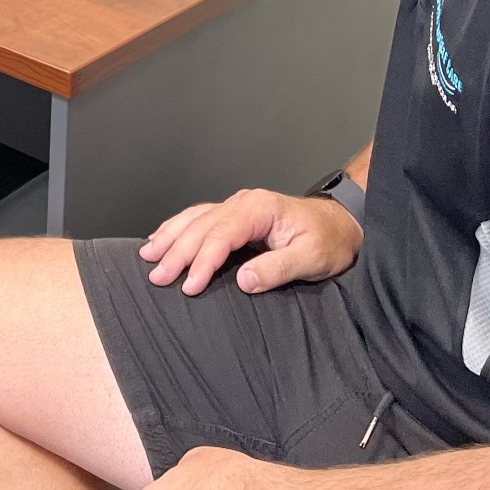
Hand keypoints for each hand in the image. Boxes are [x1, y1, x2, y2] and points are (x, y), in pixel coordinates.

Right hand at [138, 188, 361, 295]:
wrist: (341, 224)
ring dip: (170, 237)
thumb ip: (277, 269)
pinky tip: (162, 237)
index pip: (221, 235)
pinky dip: (178, 228)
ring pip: (194, 219)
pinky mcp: (234, 214)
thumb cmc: (329, 241)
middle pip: (201, 226)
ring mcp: (236, 206)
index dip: (202, 261)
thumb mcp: (312, 259)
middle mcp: (243, 202)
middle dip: (176, 252)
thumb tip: (243, 281)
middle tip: (158, 277)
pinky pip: (198, 217)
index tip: (189, 286)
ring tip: (147, 256)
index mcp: (260, 209)